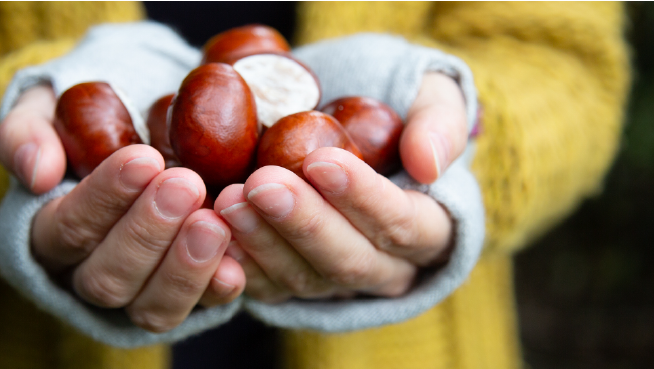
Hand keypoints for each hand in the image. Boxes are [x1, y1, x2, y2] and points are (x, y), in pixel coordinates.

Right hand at [0, 86, 245, 331]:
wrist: (137, 132)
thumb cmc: (83, 124)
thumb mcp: (43, 113)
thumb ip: (25, 134)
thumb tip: (38, 173)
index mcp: (45, 234)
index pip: (66, 229)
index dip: (104, 199)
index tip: (144, 159)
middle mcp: (86, 275)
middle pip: (107, 278)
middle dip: (148, 233)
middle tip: (186, 184)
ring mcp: (136, 294)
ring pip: (150, 307)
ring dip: (183, 268)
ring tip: (213, 222)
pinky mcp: (181, 299)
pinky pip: (197, 311)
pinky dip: (216, 289)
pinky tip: (237, 264)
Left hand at [213, 73, 466, 301]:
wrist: (342, 125)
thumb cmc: (395, 107)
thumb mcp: (432, 96)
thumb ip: (440, 122)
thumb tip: (428, 165)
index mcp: (430, 230)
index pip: (402, 225)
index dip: (363, 197)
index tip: (322, 160)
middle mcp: (386, 268)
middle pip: (349, 260)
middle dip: (304, 223)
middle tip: (263, 184)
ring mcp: (335, 282)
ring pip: (303, 278)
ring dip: (263, 241)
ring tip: (228, 199)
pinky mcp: (291, 286)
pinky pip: (265, 288)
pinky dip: (237, 262)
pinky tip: (212, 231)